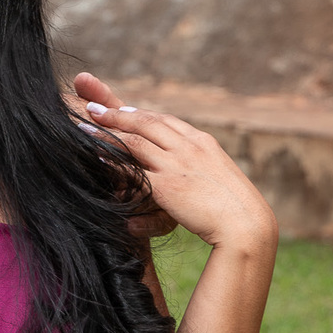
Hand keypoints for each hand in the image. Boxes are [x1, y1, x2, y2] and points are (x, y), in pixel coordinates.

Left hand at [73, 73, 276, 251]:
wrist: (248, 225)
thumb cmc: (238, 209)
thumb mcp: (221, 178)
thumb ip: (203, 169)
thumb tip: (194, 173)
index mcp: (203, 142)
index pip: (166, 120)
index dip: (141, 114)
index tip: (122, 109)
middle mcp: (189, 146)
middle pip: (146, 122)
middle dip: (117, 113)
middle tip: (94, 107)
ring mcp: (177, 164)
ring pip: (134, 140)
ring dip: (107, 130)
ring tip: (84, 125)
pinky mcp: (167, 185)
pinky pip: (133, 167)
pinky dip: (112, 159)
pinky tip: (96, 154)